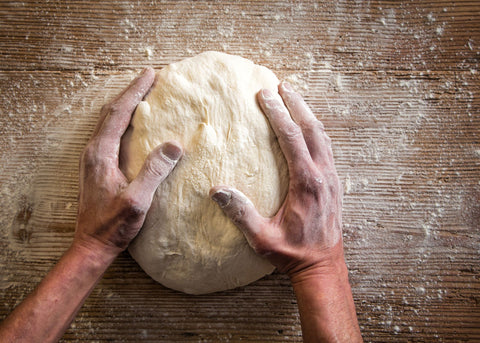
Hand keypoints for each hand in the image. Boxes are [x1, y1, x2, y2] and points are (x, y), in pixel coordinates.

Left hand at [75, 68, 182, 256]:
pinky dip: (122, 120)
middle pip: (111, 112)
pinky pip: (109, 134)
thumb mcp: (137, 200)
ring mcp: (93, 159)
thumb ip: (154, 171)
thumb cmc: (113, 225)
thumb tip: (173, 145)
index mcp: (100, 154)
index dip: (135, 92)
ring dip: (125, 105)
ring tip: (143, 95)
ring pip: (109, 122)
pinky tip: (133, 124)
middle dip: (131, 92)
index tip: (150, 75)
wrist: (92, 244)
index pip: (118, 113)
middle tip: (149, 78)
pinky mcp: (97, 167)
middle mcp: (93, 152)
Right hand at [210, 81, 342, 275]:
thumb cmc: (292, 254)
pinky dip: (317, 132)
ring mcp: (333, 179)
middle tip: (281, 86)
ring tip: (294, 99)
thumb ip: (241, 213)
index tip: (265, 95)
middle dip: (296, 104)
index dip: (278, 114)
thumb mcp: (262, 239)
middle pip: (312, 129)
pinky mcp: (335, 185)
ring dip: (308, 115)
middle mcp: (323, 176)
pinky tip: (308, 129)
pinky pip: (327, 149)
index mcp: (306, 184)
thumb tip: (217, 190)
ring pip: (323, 137)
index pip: (292, 138)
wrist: (323, 267)